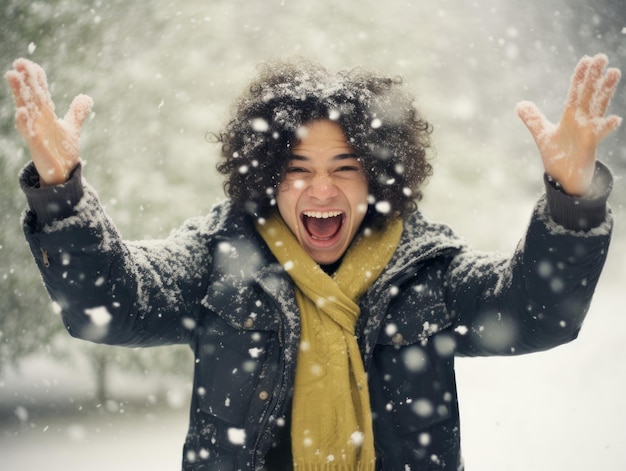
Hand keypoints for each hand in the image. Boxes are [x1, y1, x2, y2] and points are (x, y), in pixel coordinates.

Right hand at [5, 58, 92, 186]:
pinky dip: (25, 122)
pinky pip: (29, 133)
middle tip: (18, 62)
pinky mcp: (37, 146)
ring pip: (25, 109)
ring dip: (18, 94)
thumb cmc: (62, 150)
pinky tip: (22, 111)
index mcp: (46, 115)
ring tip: (12, 75)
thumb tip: (86, 97)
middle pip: (30, 97)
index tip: (28, 63)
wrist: (62, 173)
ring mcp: (35, 132)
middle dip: (24, 80)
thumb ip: (77, 112)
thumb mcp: (71, 128)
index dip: (35, 79)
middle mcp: (38, 121)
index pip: (40, 93)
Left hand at [516, 53, 621, 195]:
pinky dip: (606, 127)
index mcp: (570, 117)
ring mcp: (587, 132)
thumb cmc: (558, 155)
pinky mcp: (590, 146)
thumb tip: (520, 105)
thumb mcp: (542, 134)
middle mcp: (581, 121)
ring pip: (598, 108)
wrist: (564, 179)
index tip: (586, 59)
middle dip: (594, 77)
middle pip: (588, 94)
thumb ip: (533, 119)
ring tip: (614, 73)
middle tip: (602, 56)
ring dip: (605, 91)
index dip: (580, 77)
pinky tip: (614, 119)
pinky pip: (599, 135)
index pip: (576, 92)